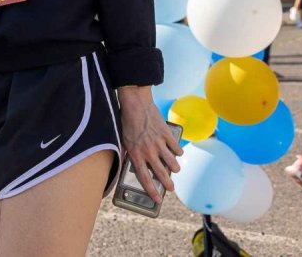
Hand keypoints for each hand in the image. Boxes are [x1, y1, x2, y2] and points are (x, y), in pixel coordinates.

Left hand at [118, 86, 182, 202]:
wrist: (135, 103)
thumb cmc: (126, 121)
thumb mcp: (123, 139)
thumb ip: (129, 152)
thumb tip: (131, 163)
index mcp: (136, 154)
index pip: (144, 178)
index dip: (151, 190)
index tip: (157, 199)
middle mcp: (148, 151)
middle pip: (161, 173)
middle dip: (167, 184)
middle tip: (171, 189)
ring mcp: (159, 143)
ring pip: (171, 162)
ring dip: (174, 168)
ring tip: (175, 170)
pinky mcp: (166, 134)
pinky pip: (176, 147)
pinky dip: (178, 151)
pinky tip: (178, 153)